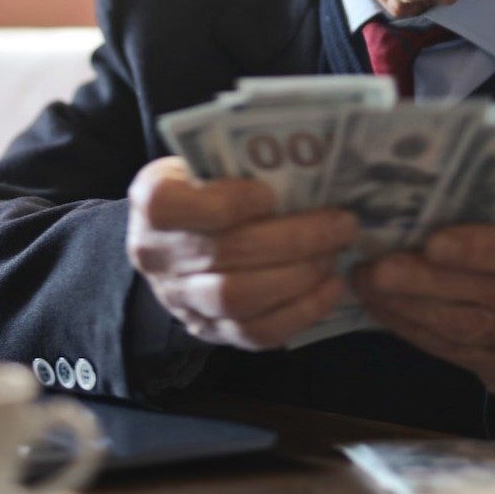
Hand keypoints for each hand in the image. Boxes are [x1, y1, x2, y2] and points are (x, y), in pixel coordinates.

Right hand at [127, 157, 356, 350]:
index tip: (272, 194)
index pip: (173, 206)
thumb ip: (238, 162)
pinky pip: (256, 333)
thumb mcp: (204, 162)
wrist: (175, 240)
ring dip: (299, 276)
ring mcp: (181, 300)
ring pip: (240, 298)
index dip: (227, 202)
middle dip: (293, 239)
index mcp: (153, 202)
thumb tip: (304, 160)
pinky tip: (331, 287)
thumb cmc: (203, 188)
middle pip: (224, 253)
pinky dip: (301, 312)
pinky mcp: (209, 331)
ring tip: (335, 253)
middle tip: (340, 224)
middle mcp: (157, 255)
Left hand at [351, 212, 494, 402]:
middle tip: (378, 265)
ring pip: (473, 330)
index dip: (485, 246)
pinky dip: (416, 329)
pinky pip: (459, 354)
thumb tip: (424, 201)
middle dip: (429, 280)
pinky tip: (384, 309)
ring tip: (369, 284)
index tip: (433, 242)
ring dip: (412, 307)